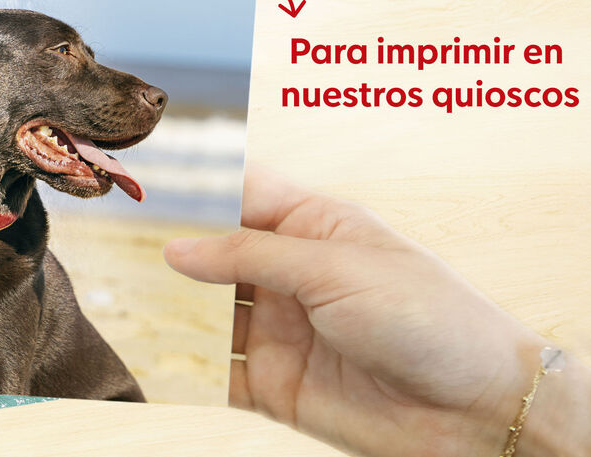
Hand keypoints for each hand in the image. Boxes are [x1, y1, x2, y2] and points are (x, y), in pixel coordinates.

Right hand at [164, 165, 590, 456]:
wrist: (475, 410)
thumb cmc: (430, 319)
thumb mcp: (335, 269)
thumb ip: (250, 255)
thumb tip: (177, 248)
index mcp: (313, 227)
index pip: (242, 193)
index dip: (197, 186)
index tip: (143, 180)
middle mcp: (290, 275)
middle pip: (214, 254)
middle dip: (170, 250)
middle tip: (114, 244)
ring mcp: (278, 330)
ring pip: (205, 313)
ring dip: (170, 310)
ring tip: (122, 298)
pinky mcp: (273, 384)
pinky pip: (216, 373)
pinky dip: (185, 368)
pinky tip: (155, 355)